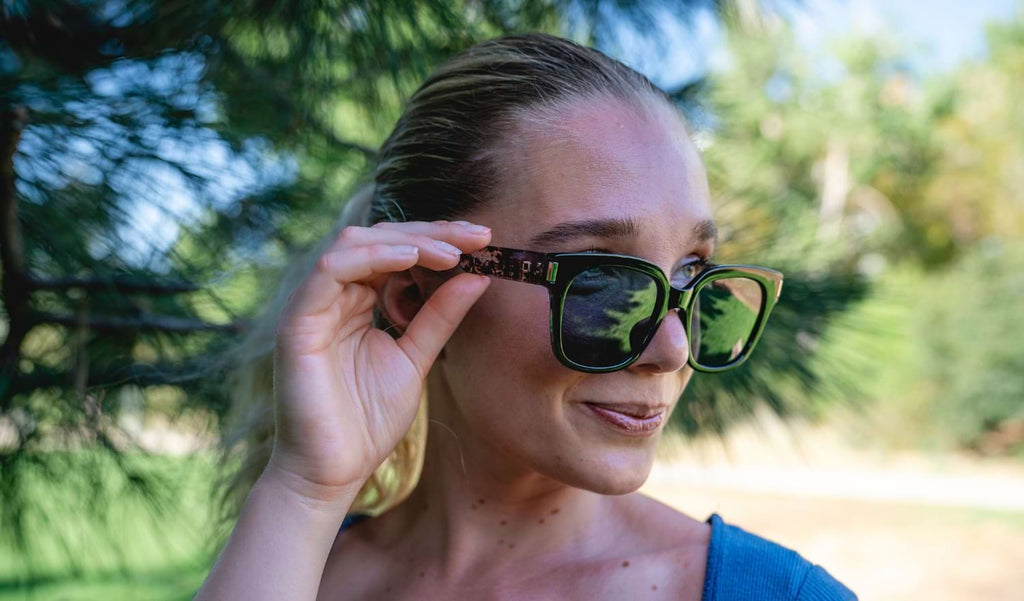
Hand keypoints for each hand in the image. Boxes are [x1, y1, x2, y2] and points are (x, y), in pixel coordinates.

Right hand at [266, 219, 491, 503]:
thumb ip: (439, 317)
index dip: (438, 239)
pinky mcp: (297, 323)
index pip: (394, 250)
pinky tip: (410, 259)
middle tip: (478, 236)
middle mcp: (331, 296)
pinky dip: (372, 257)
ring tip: (451, 253)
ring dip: (407, 241)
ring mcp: (311, 306)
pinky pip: (329, 271)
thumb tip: (477, 277)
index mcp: (355, 301)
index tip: (483, 240)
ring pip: (353, 243)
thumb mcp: (416, 358)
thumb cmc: (367, 421)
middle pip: (378, 237)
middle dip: (431, 232)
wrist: (332, 473)